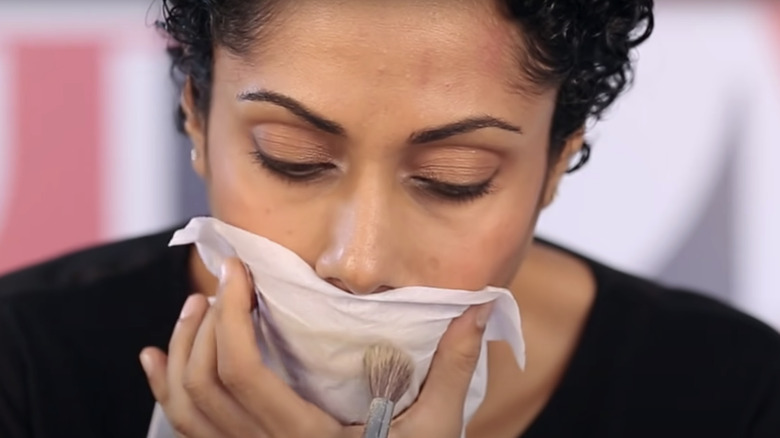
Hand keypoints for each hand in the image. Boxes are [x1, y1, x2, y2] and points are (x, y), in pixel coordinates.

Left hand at [139, 258, 492, 437]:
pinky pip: (186, 430)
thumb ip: (454, 366)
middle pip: (202, 385)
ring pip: (185, 408)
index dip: (232, 319)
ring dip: (180, 351)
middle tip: (225, 281)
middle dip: (203, 325)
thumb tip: (478, 307)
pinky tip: (153, 358)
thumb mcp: (437, 429)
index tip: (242, 272)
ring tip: (196, 306)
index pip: (242, 375)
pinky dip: (163, 390)